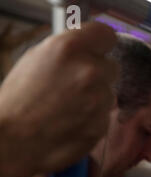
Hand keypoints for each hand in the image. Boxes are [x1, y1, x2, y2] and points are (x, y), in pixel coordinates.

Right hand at [0, 22, 117, 176]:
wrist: (13, 141)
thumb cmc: (19, 99)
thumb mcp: (37, 58)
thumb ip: (69, 51)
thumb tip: (89, 49)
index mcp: (70, 48)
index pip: (106, 35)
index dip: (100, 44)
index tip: (96, 51)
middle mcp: (90, 70)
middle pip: (111, 66)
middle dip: (98, 74)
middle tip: (76, 86)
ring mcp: (99, 99)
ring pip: (109, 92)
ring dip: (96, 97)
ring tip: (69, 107)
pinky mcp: (102, 123)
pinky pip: (104, 115)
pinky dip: (93, 118)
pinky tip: (72, 122)